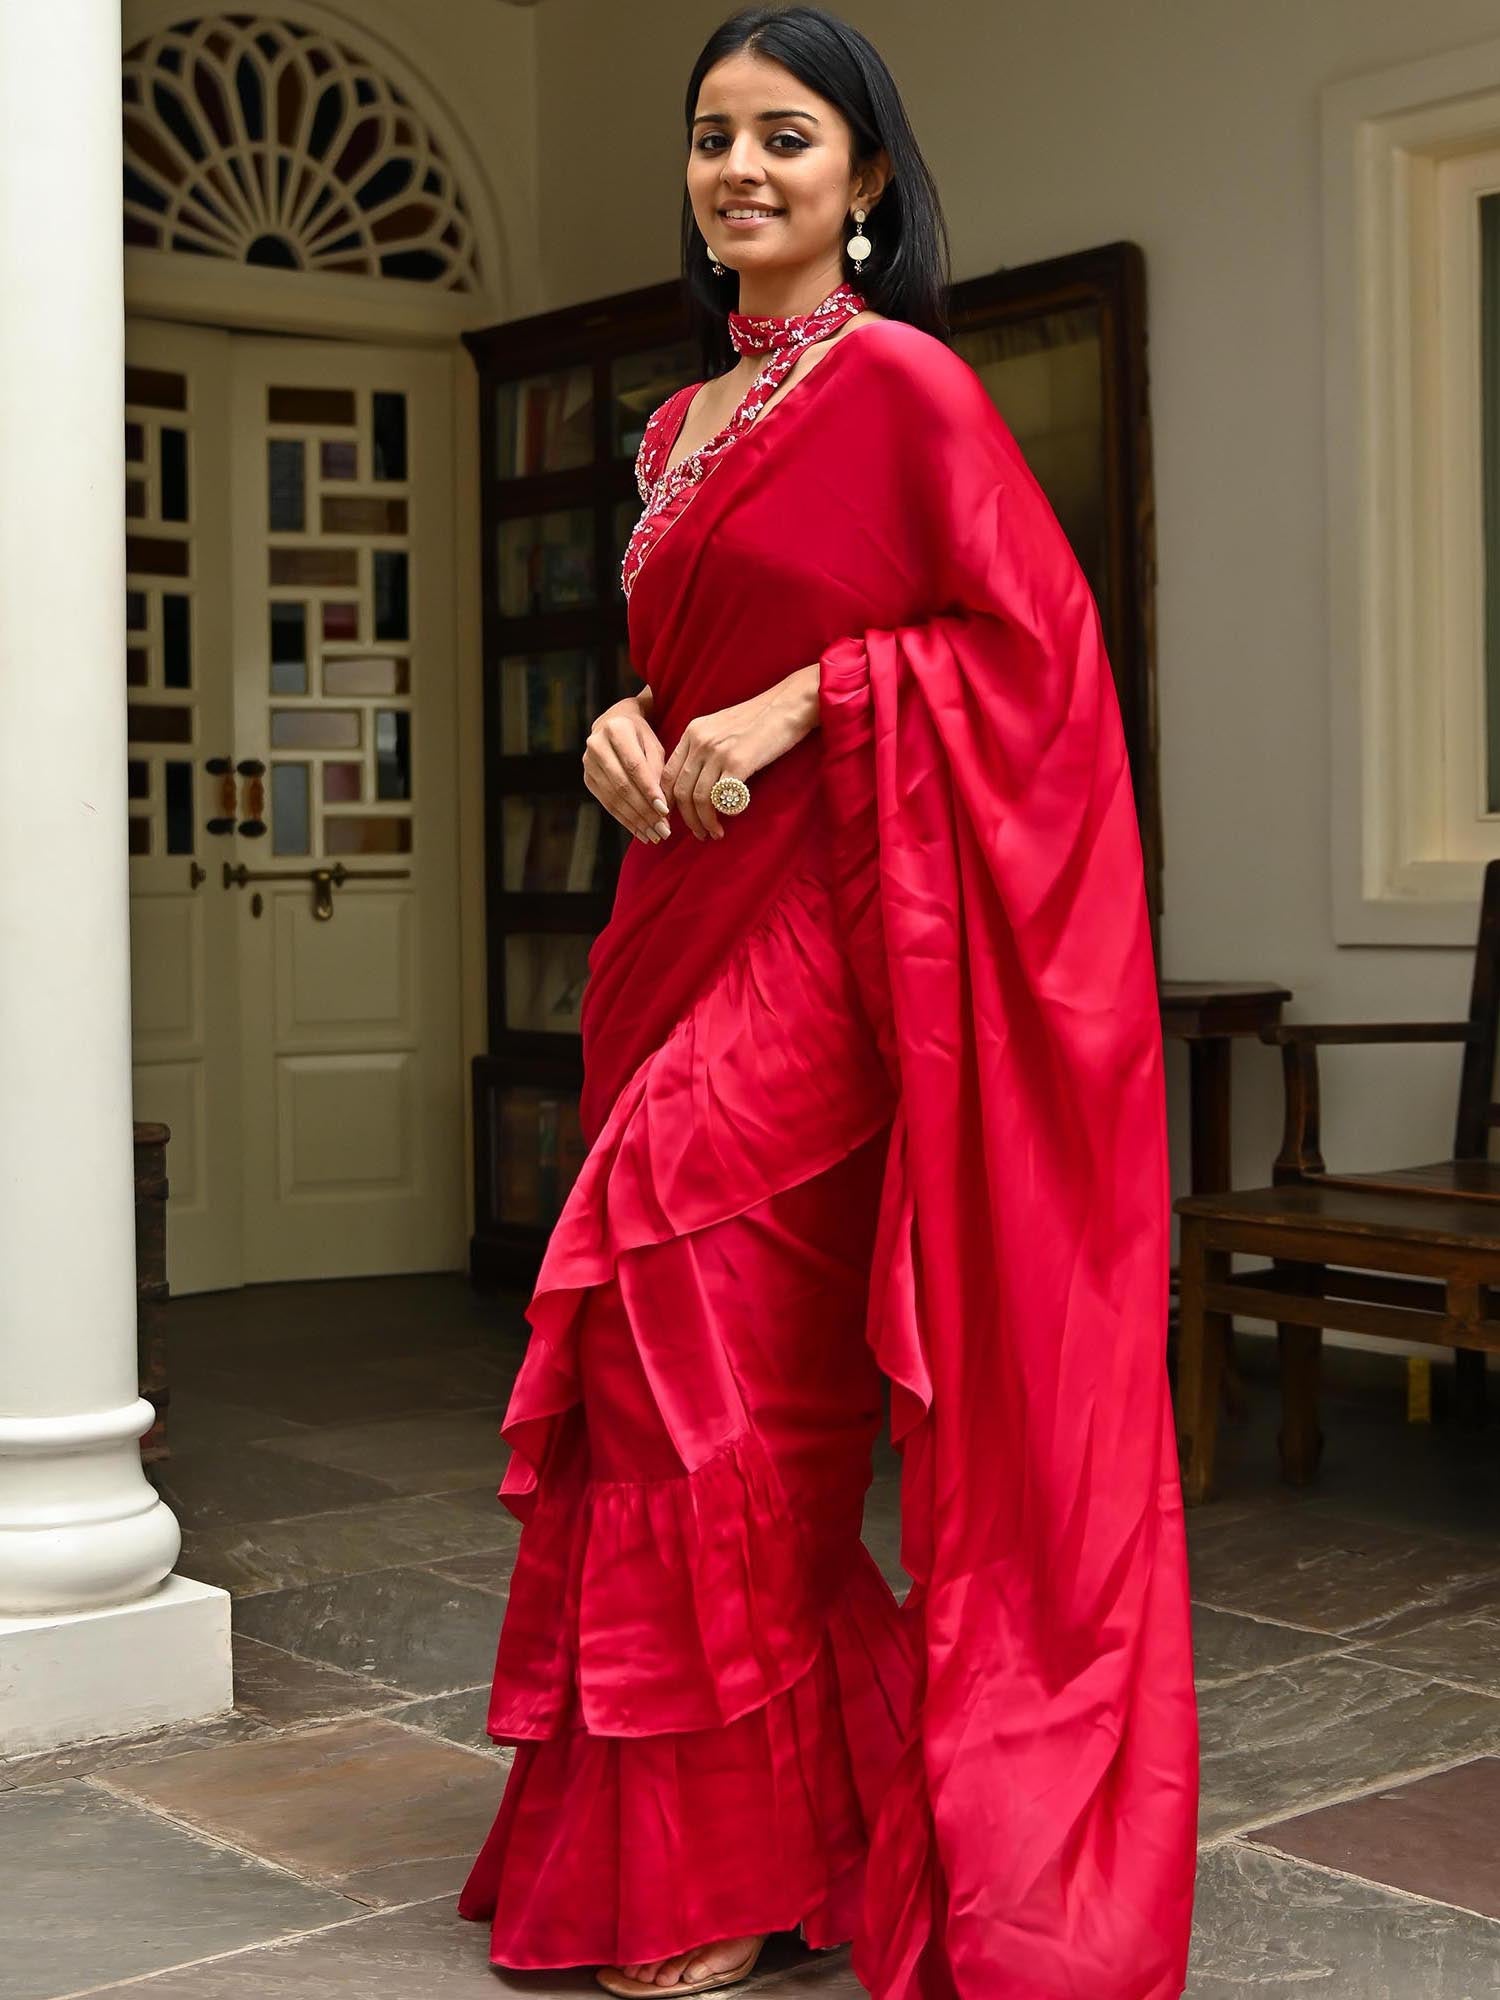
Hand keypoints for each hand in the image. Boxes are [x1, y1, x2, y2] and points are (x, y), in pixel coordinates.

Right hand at [582, 691, 671, 843]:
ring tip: (654, 835)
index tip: (665, 811)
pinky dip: (624, 819)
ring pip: (613, 797)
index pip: (634, 766)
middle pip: (622, 785)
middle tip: (662, 831)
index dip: (649, 791)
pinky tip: (639, 831)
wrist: (614, 723)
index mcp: (616, 729)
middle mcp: (597, 745)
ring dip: (635, 820)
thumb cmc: (641, 735)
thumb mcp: (654, 746)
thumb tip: (662, 806)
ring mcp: (588, 763)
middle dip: (644, 811)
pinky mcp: (587, 778)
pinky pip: (607, 803)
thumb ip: (658, 772)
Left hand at [661, 665, 819, 840]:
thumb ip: (703, 748)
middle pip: (680, 790)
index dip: (667, 800)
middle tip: (698, 832)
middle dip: (686, 818)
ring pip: (698, 798)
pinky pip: (720, 797)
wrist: (788, 705)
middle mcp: (700, 741)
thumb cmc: (759, 719)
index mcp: (692, 732)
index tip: (675, 817)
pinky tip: (729, 819)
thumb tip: (696, 780)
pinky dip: (723, 814)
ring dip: (704, 821)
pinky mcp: (739, 763)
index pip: (668, 773)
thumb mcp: (720, 726)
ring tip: (713, 832)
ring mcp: (718, 752)